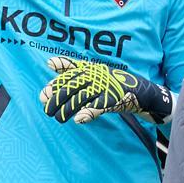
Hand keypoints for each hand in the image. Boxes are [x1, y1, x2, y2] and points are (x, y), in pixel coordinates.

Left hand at [39, 56, 173, 123]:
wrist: (140, 92)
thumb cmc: (111, 84)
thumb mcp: (92, 73)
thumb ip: (71, 68)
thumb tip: (49, 62)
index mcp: (90, 69)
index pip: (68, 75)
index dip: (55, 86)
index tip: (43, 96)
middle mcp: (96, 75)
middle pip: (72, 87)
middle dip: (58, 99)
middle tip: (48, 111)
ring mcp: (106, 86)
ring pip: (82, 97)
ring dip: (68, 109)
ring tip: (59, 119)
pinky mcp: (115, 99)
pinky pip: (99, 106)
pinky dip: (88, 113)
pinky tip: (78, 120)